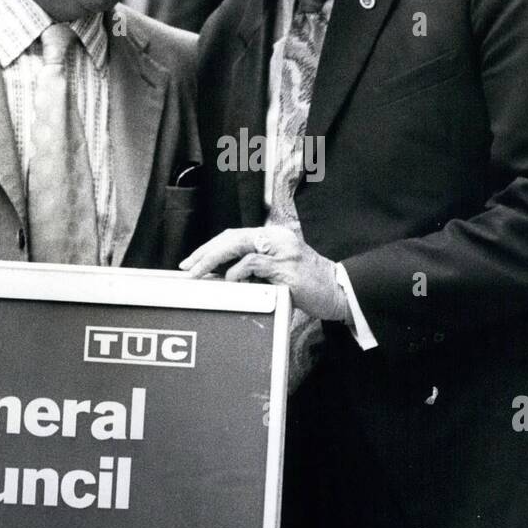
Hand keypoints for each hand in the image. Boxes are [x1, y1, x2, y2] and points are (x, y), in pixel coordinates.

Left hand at [180, 226, 346, 320]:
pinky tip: (231, 280)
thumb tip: (222, 276)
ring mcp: (283, 251)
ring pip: (238, 246)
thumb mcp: (278, 272)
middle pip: (232, 237)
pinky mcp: (287, 267)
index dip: (211, 247)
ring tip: (199, 274)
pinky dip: (238, 272)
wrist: (340, 292)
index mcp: (274, 237)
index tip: (193, 260)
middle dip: (205, 252)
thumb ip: (256, 269)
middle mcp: (277, 238)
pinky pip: (254, 263)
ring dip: (213, 261)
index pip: (234, 235)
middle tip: (188, 267)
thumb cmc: (309, 285)